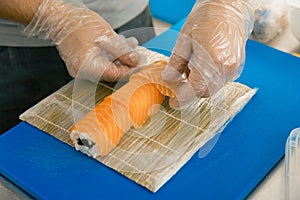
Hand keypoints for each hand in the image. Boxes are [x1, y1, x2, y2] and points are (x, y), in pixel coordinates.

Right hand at [24, 0, 138, 81]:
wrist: (59, 19)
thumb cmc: (78, 24)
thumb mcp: (105, 35)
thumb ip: (122, 50)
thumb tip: (135, 61)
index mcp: (88, 67)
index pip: (115, 75)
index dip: (130, 70)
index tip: (141, 65)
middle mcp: (84, 72)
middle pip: (112, 72)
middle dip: (126, 62)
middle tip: (137, 54)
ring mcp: (83, 69)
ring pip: (108, 66)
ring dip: (120, 56)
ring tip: (129, 44)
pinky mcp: (84, 63)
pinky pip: (101, 62)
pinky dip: (111, 55)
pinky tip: (119, 44)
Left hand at [162, 0, 254, 108]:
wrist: (228, 7)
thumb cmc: (206, 18)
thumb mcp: (185, 40)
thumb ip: (176, 63)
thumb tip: (168, 79)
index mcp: (212, 61)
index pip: (195, 89)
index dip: (182, 99)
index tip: (173, 102)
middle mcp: (226, 67)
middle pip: (205, 92)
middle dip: (190, 92)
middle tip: (178, 83)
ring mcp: (234, 67)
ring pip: (213, 88)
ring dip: (199, 85)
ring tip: (190, 67)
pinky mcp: (237, 66)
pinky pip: (220, 81)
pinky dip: (208, 79)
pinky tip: (201, 65)